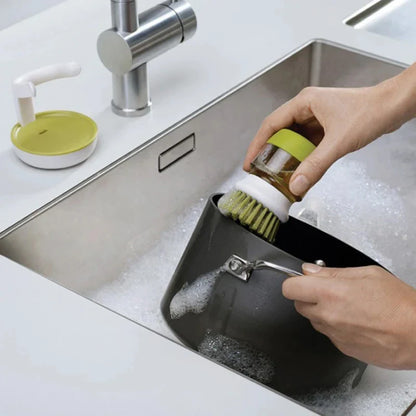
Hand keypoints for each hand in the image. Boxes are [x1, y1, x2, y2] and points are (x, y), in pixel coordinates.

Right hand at [244, 76, 411, 195]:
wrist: (393, 107)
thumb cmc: (371, 111)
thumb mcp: (338, 142)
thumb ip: (315, 166)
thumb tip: (296, 184)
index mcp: (304, 102)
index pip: (270, 125)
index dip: (256, 145)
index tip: (250, 162)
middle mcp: (307, 108)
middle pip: (278, 133)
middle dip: (269, 153)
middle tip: (262, 172)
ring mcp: (316, 118)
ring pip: (292, 139)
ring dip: (286, 157)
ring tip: (279, 174)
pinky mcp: (325, 127)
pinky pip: (306, 144)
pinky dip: (301, 157)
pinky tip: (300, 169)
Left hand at [282, 263, 415, 368]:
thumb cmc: (399, 304)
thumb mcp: (367, 274)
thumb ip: (333, 272)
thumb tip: (311, 270)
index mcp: (330, 293)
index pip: (289, 288)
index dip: (294, 282)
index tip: (301, 280)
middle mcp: (327, 315)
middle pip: (298, 304)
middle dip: (308, 295)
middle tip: (328, 290)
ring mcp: (333, 334)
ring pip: (313, 319)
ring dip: (322, 311)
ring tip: (347, 305)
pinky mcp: (342, 347)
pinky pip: (328, 333)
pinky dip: (335, 326)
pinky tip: (354, 319)